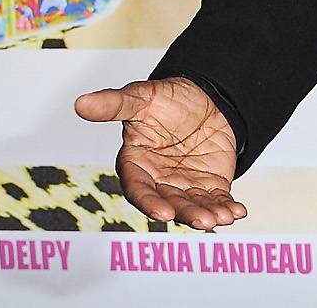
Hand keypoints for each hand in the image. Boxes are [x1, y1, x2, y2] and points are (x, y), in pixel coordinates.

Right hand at [74, 77, 245, 230]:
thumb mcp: (141, 97)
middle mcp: (158, 182)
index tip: (162, 213)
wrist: (204, 97)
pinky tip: (236, 211)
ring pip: (193, 207)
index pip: (139, 189)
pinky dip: (226, 208)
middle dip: (185, 213)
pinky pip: (216, 201)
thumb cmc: (166, 100)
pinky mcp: (208, 186)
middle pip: (169, 203)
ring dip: (207, 215)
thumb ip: (114, 104)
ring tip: (221, 218)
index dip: (149, 202)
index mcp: (136, 165)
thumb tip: (80, 103)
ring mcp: (184, 186)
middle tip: (202, 221)